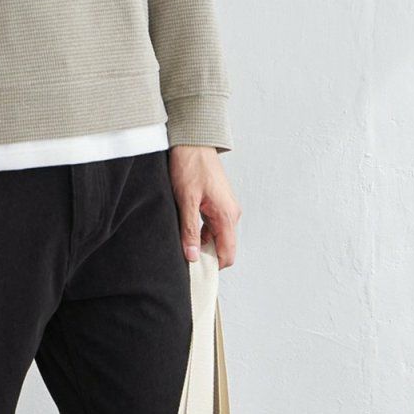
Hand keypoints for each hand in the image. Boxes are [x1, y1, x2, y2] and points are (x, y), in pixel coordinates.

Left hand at [168, 145, 240, 268]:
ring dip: (202, 243)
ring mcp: (226, 207)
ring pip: (217, 237)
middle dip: (206, 256)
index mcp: (226, 215)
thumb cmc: (190, 165)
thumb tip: (192, 256)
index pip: (228, 254)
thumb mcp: (185, 200)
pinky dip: (201, 232)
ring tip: (182, 242)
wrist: (193, 141)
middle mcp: (231, 213)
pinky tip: (185, 229)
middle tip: (184, 258)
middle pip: (223, 247)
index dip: (213, 267)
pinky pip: (213, 225)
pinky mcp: (218, 202)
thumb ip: (189, 230)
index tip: (196, 272)